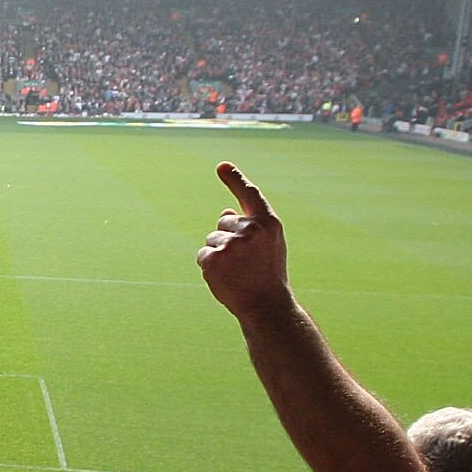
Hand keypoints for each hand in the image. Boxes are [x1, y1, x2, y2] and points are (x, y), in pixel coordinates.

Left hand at [196, 163, 291, 320]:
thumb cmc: (267, 274)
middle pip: (223, 220)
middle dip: (228, 237)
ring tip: (237, 271)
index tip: (222, 166)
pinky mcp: (213, 258)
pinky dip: (209, 266)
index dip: (236, 179)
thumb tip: (225, 211)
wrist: (266, 305)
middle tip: (245, 261)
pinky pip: (203, 254)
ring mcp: (231, 244)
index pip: (250, 194)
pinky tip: (225, 277)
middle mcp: (251, 229)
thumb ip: (250, 226)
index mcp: (269, 223)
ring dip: (219, 253)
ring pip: (212, 238)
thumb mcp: (267, 246)